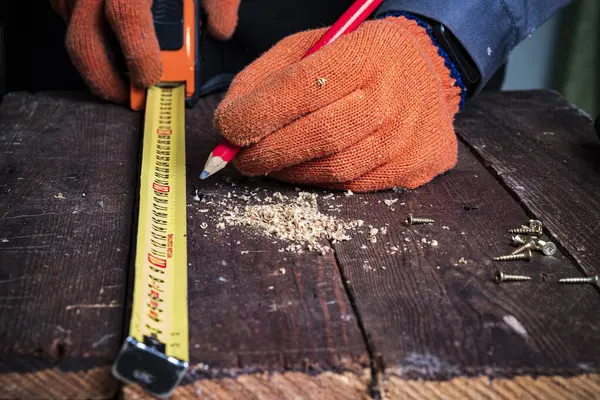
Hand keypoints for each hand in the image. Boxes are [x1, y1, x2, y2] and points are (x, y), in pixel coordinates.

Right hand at [50, 0, 239, 103]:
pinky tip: (108, 48)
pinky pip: (66, 21)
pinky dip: (88, 41)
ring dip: (95, 65)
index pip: (126, 16)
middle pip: (84, 42)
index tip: (152, 80)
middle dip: (106, 80)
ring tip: (121, 81)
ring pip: (72, 35)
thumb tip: (220, 31)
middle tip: (129, 98)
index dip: (138, 55)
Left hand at [213, 17, 462, 191]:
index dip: (257, 114)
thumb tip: (229, 123)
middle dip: (268, 153)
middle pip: (318, 136)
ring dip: (291, 171)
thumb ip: (264, 79)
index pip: (302, 88)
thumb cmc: (358, 59)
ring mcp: (410, 136)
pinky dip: (320, 180)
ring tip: (273, 161)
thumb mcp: (309, 48)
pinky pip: (353, 185)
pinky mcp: (416, 166)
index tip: (228, 128)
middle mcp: (394, 97)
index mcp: (366, 55)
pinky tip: (309, 165)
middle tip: (243, 158)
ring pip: (333, 169)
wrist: (425, 71)